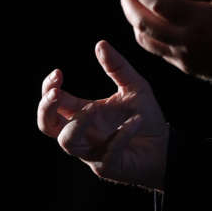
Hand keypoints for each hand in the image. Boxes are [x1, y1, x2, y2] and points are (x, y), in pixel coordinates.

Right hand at [36, 40, 167, 189]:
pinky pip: (106, 152)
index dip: (49, 88)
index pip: (53, 103)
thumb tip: (100, 43)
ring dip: (79, 122)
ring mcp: (93, 152)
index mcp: (83, 113)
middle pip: (47, 126)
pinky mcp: (108, 167)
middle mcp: (83, 133)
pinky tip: (137, 122)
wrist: (166, 147)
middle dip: (45, 109)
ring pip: (67, 142)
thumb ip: (117, 67)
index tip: (58, 73)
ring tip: (96, 107)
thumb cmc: (146, 118)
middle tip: (55, 92)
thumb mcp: (134, 87)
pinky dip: (120, 135)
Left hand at [119, 0, 211, 86]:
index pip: (157, 3)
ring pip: (146, 41)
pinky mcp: (188, 67)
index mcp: (202, 20)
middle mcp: (189, 42)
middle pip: (144, 24)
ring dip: (133, 21)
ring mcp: (186, 58)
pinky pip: (157, 51)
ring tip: (130, 2)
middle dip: (128, 4)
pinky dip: (146, 35)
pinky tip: (146, 21)